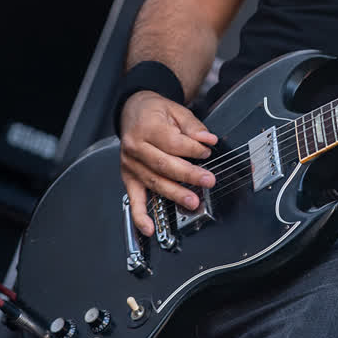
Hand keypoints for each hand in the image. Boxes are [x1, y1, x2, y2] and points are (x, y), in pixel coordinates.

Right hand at [119, 91, 216, 235]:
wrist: (133, 111)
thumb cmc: (154, 112)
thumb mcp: (176, 110)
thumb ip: (193, 126)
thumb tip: (208, 140)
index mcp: (147, 127)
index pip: (173, 143)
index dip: (193, 149)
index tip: (207, 152)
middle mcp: (136, 147)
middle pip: (164, 165)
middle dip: (189, 175)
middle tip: (207, 181)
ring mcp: (131, 165)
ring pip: (154, 182)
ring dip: (175, 194)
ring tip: (192, 201)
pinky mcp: (129, 178)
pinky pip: (134, 199)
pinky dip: (140, 216)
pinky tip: (149, 227)